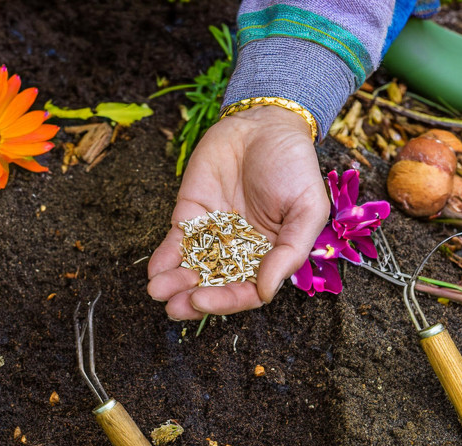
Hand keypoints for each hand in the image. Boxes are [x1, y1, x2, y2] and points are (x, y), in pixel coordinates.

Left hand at [147, 105, 330, 319]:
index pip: (245, 291)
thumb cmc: (295, 166)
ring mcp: (212, 235)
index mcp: (269, 258)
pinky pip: (176, 242)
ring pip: (191, 268)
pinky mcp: (191, 215)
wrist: (266, 122)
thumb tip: (264, 292)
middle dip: (192, 299)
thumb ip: (289, 252)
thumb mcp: (306, 210)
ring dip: (174, 284)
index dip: (226, 300)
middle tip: (175, 308)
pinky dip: (164, 258)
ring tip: (158, 292)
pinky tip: (155, 271)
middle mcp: (239, 252)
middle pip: (214, 285)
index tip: (205, 301)